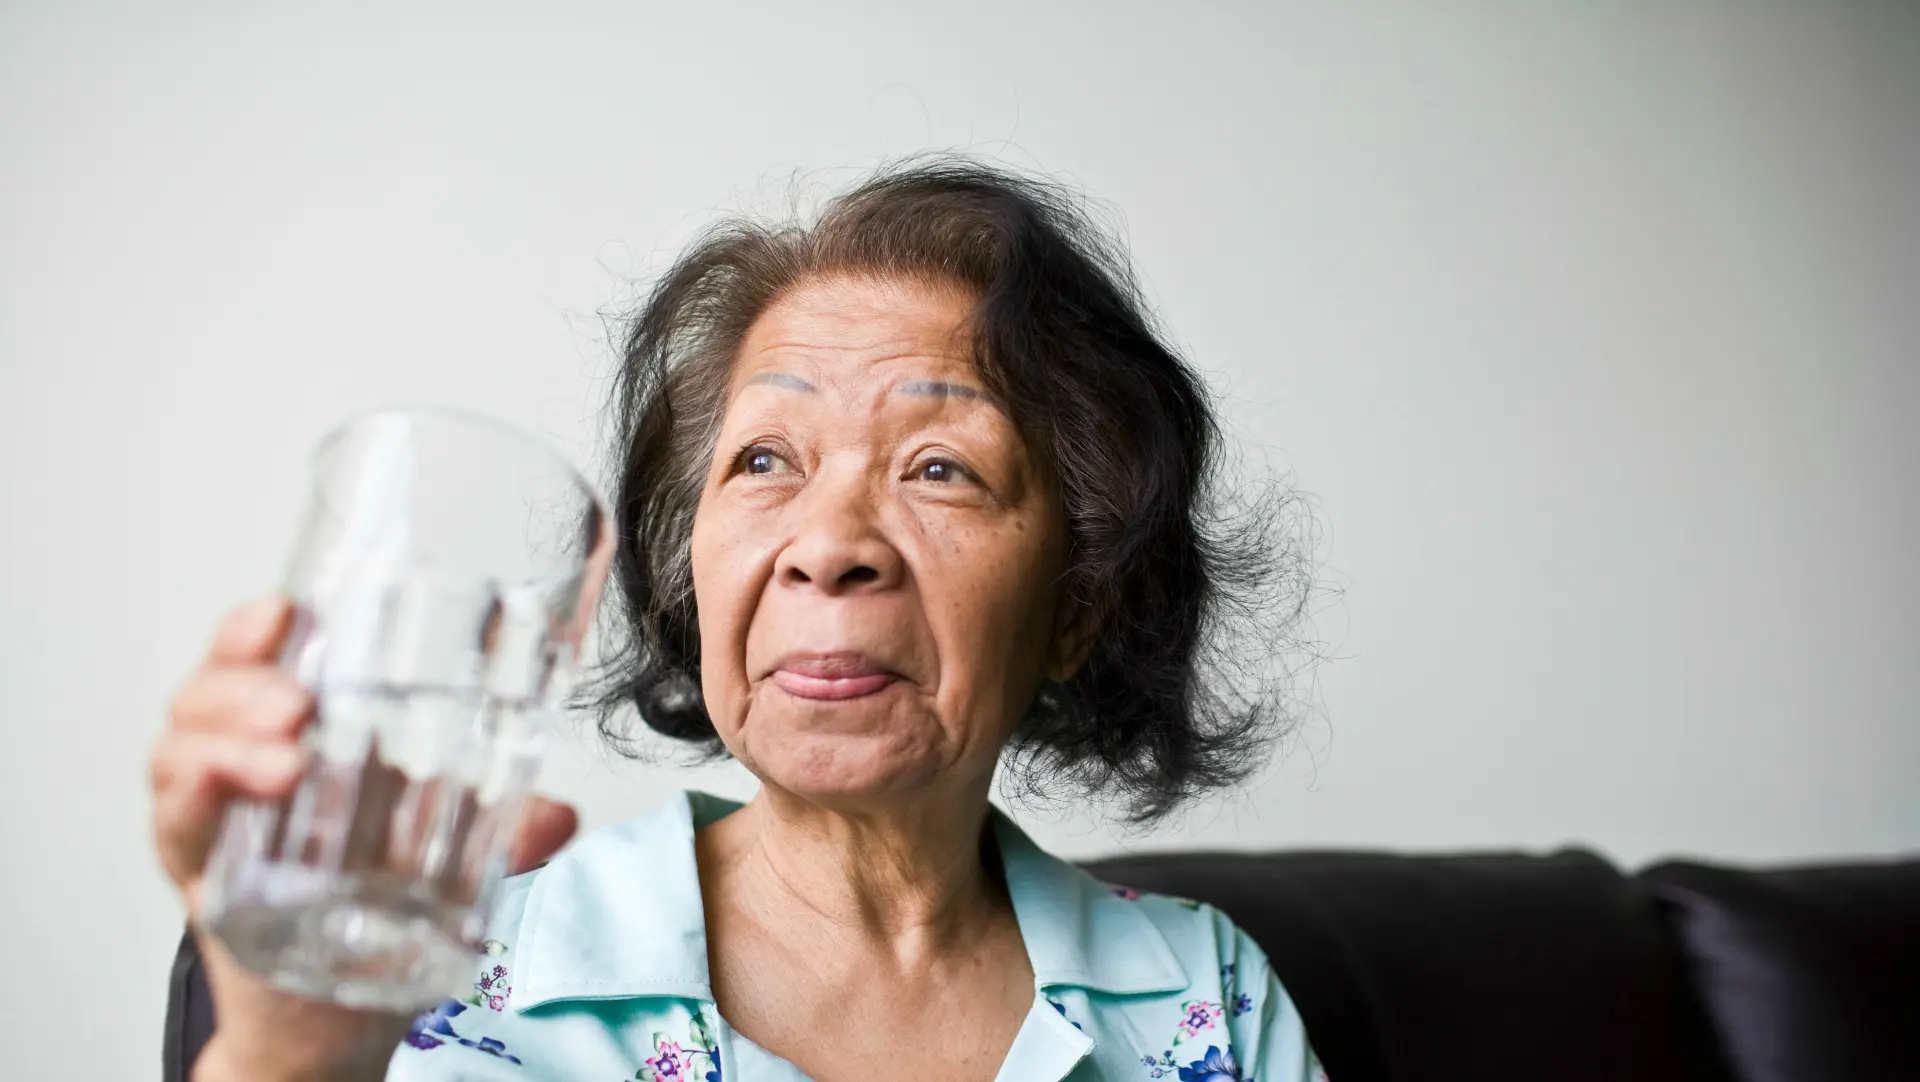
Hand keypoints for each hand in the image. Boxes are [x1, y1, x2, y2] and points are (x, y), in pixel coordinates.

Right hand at [152, 597, 578, 1081]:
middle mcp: (245, 761)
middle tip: (299, 703)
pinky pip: (176, 828)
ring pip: (184, 749)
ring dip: (225, 743)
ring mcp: (220, 817)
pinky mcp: (203, 878)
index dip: (262, 625)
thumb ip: (508, 831)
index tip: (292, 610)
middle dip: (245, 683)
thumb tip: (560, 814)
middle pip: (211, 689)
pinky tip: (215, 792)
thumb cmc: (379, 904)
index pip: (265, 655)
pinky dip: (192, 802)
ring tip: (284, 757)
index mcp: (303, 732)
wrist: (337, 1011)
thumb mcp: (453, 853)